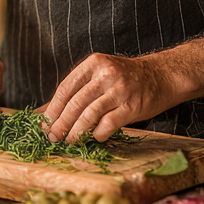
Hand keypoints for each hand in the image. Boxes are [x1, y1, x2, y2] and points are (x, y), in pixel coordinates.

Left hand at [41, 51, 179, 142]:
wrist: (161, 76)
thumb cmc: (125, 78)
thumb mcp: (99, 75)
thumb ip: (73, 91)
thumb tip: (42, 112)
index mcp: (94, 63)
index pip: (65, 87)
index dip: (53, 108)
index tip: (43, 123)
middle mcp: (106, 74)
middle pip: (75, 102)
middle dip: (60, 123)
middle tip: (52, 137)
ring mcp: (120, 90)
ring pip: (89, 114)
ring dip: (76, 131)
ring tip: (69, 140)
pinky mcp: (132, 106)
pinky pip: (108, 124)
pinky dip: (97, 134)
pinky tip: (94, 137)